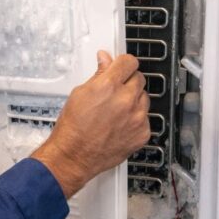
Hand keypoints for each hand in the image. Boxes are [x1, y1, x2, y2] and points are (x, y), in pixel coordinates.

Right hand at [31, 51, 150, 199]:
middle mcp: (125, 100)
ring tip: (116, 111)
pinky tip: (120, 124)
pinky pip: (145, 118)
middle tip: (115, 91)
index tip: (121, 66)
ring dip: (133, 100)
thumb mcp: (79, 94)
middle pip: (139, 78)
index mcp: (108, 86)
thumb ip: (98, 75)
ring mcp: (137, 118)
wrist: (74, 156)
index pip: (129, 62)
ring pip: (144, 98)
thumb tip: (105, 61)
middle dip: (128, 81)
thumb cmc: (73, 128)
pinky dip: (136, 119)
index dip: (123, 63)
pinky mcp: (143, 133)